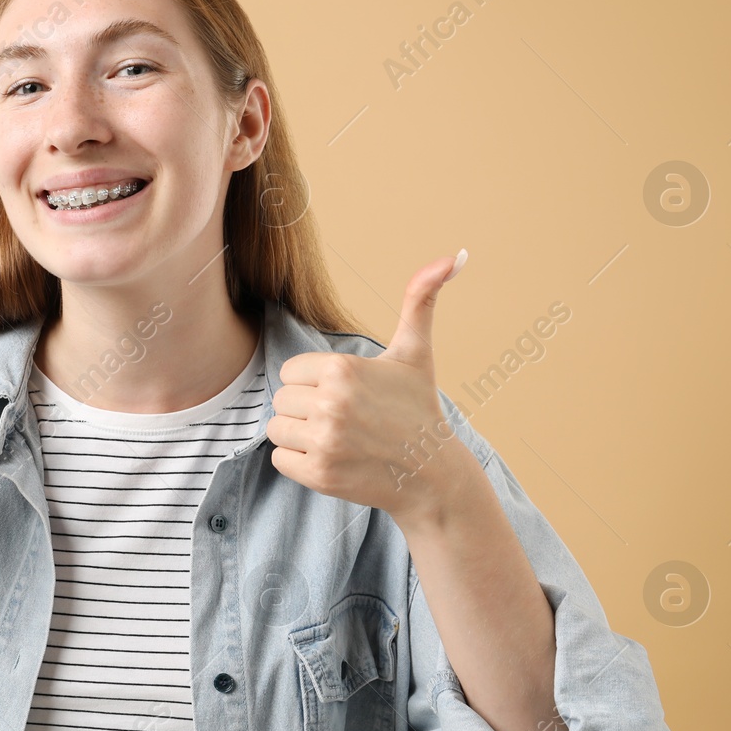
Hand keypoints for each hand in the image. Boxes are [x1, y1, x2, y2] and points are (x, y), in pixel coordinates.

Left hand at [267, 249, 468, 520]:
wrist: (431, 475)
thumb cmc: (417, 409)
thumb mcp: (415, 352)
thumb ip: (420, 299)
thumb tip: (454, 255)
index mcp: (343, 368)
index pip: (291, 371)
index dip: (313, 382)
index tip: (343, 393)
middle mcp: (331, 404)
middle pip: (281, 399)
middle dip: (305, 408)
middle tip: (341, 418)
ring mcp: (325, 442)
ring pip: (276, 429)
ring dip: (298, 435)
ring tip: (336, 437)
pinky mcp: (319, 475)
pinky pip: (279, 460)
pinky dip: (298, 462)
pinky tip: (331, 458)